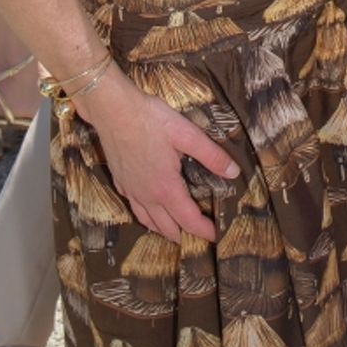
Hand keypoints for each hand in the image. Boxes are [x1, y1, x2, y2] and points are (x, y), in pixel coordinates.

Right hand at [81, 71, 238, 241]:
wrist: (112, 110)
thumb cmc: (150, 119)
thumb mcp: (186, 134)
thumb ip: (211, 155)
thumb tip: (234, 173)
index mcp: (166, 188)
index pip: (189, 220)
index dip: (205, 231)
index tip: (218, 236)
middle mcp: (147, 196)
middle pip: (167, 227)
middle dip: (185, 235)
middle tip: (200, 236)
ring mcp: (131, 190)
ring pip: (148, 221)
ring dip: (164, 230)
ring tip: (176, 232)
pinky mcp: (120, 181)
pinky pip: (135, 208)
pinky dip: (146, 216)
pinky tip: (149, 209)